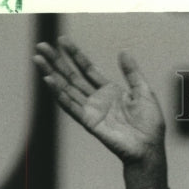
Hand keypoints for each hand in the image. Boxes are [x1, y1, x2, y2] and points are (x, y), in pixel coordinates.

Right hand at [33, 37, 164, 167]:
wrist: (149, 148)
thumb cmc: (150, 125)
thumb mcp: (144, 92)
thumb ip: (132, 73)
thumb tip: (124, 52)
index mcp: (109, 91)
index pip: (88, 69)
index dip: (75, 55)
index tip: (62, 41)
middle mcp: (97, 99)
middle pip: (72, 77)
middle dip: (57, 61)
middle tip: (41, 46)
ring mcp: (91, 110)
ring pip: (67, 89)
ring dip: (51, 74)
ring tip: (38, 59)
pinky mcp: (89, 122)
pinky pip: (71, 106)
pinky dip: (59, 94)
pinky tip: (49, 80)